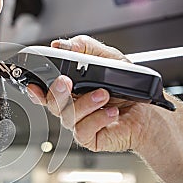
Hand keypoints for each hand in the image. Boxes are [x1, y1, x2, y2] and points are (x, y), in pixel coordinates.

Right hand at [27, 35, 152, 151]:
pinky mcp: (90, 138)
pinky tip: (111, 112)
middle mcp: (72, 108)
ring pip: (67, 116)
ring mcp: (79, 123)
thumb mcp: (109, 58)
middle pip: (52, 103)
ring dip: (85, 104)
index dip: (36, 89)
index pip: (46, 91)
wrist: (149, 112)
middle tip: (67, 82)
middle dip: (57, 92)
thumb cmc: (128, 88)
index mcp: (71, 90)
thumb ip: (85, 48)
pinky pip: (84, 130)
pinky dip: (98, 118)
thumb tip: (60, 44)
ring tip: (104, 94)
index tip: (33, 84)